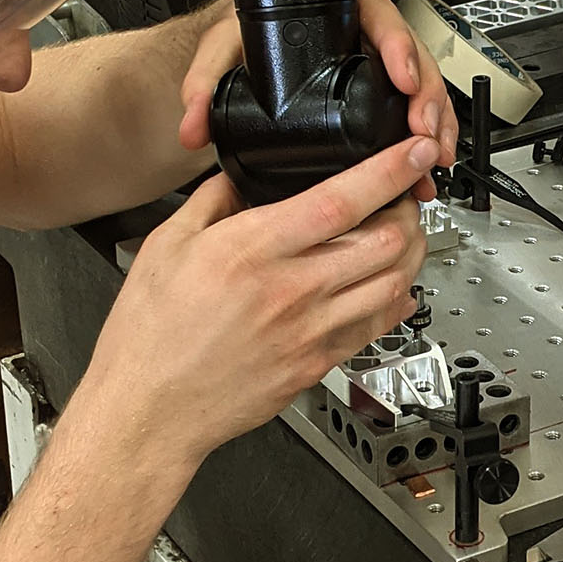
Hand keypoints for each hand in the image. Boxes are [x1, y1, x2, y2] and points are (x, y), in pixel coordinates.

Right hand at [77, 134, 436, 480]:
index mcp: (253, 251)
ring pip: (394, 285)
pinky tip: (388, 285)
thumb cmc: (151, 335)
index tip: (413, 152)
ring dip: (409, 254)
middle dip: (408, 210)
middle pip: (386, 243)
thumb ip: (212, 200)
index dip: (389, 171)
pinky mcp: (317, 365)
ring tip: (403, 235)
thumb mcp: (167, 244)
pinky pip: (376, 327)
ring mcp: (310, 332)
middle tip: (404, 196)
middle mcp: (291, 291)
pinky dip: (394, 299)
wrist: (149, 409)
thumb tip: (241, 173)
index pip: (342, 201)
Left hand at [179, 0, 457, 197]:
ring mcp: (378, 63)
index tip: (403, 77)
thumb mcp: (224, 48)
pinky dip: (425, 138)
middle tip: (423, 131)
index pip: (381, 19)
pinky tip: (428, 167)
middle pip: (413, 58)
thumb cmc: (245, 36)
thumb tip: (193, 123)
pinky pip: (414, 110)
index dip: (399, 48)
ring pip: (422, 88)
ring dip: (434, 123)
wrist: (248, 48)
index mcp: (339, 10)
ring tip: (434, 157)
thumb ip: (204, 80)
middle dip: (426, 98)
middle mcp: (365, 34)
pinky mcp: (382, 92)